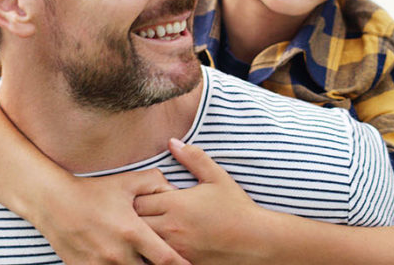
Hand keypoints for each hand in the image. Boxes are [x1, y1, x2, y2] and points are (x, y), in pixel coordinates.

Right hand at [33, 169, 190, 264]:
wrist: (54, 202)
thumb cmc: (93, 192)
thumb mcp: (125, 182)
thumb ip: (155, 183)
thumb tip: (176, 191)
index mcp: (132, 232)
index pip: (166, 259)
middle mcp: (118, 253)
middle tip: (160, 261)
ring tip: (139, 260)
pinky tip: (118, 263)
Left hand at [135, 139, 271, 263]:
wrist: (258, 242)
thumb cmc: (237, 209)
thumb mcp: (218, 178)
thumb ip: (194, 158)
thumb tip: (172, 142)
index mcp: (176, 204)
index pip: (137, 200)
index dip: (139, 197)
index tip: (149, 197)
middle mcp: (171, 227)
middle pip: (134, 222)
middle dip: (135, 216)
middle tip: (147, 212)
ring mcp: (175, 248)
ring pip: (143, 241)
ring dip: (144, 234)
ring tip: (154, 228)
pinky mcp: (182, 263)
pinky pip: (156, 258)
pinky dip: (155, 250)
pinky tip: (165, 243)